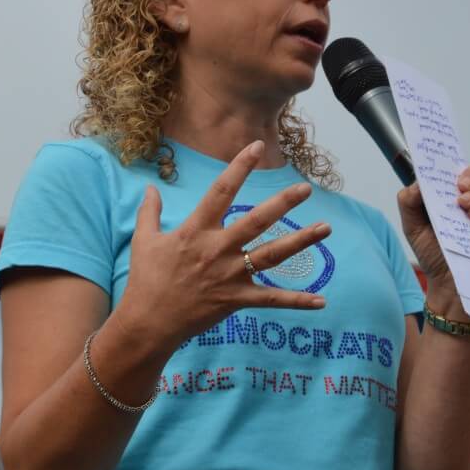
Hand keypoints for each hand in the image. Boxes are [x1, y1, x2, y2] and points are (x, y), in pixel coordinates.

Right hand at [111, 141, 330, 352]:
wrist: (148, 322)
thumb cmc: (146, 280)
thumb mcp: (144, 240)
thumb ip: (149, 212)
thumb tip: (150, 188)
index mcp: (196, 230)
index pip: (221, 191)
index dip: (240, 167)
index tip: (257, 146)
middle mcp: (218, 249)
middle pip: (257, 221)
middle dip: (283, 203)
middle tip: (305, 188)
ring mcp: (230, 275)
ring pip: (272, 254)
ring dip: (301, 241)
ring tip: (325, 228)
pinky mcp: (236, 300)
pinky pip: (271, 300)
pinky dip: (297, 301)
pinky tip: (321, 300)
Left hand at [397, 164, 469, 288]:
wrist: (447, 284)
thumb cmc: (432, 253)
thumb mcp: (412, 226)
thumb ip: (408, 202)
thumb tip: (417, 183)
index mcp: (454, 195)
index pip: (459, 170)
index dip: (454, 162)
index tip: (445, 162)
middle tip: (460, 184)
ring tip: (462, 205)